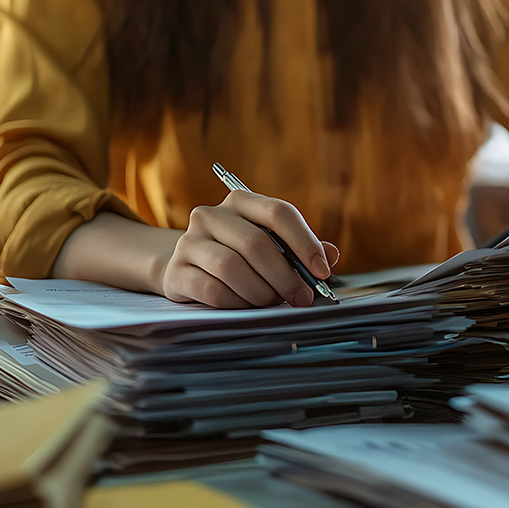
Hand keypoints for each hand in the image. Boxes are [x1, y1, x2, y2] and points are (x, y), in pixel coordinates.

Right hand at [161, 191, 338, 308]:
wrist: (186, 267)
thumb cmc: (240, 256)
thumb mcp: (270, 245)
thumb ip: (300, 249)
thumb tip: (332, 256)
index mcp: (241, 201)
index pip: (279, 212)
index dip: (305, 242)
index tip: (322, 271)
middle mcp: (211, 215)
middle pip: (256, 244)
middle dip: (286, 276)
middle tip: (301, 298)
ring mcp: (189, 242)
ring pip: (232, 268)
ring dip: (261, 292)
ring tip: (271, 301)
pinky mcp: (177, 271)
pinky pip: (213, 291)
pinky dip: (237, 303)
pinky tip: (245, 305)